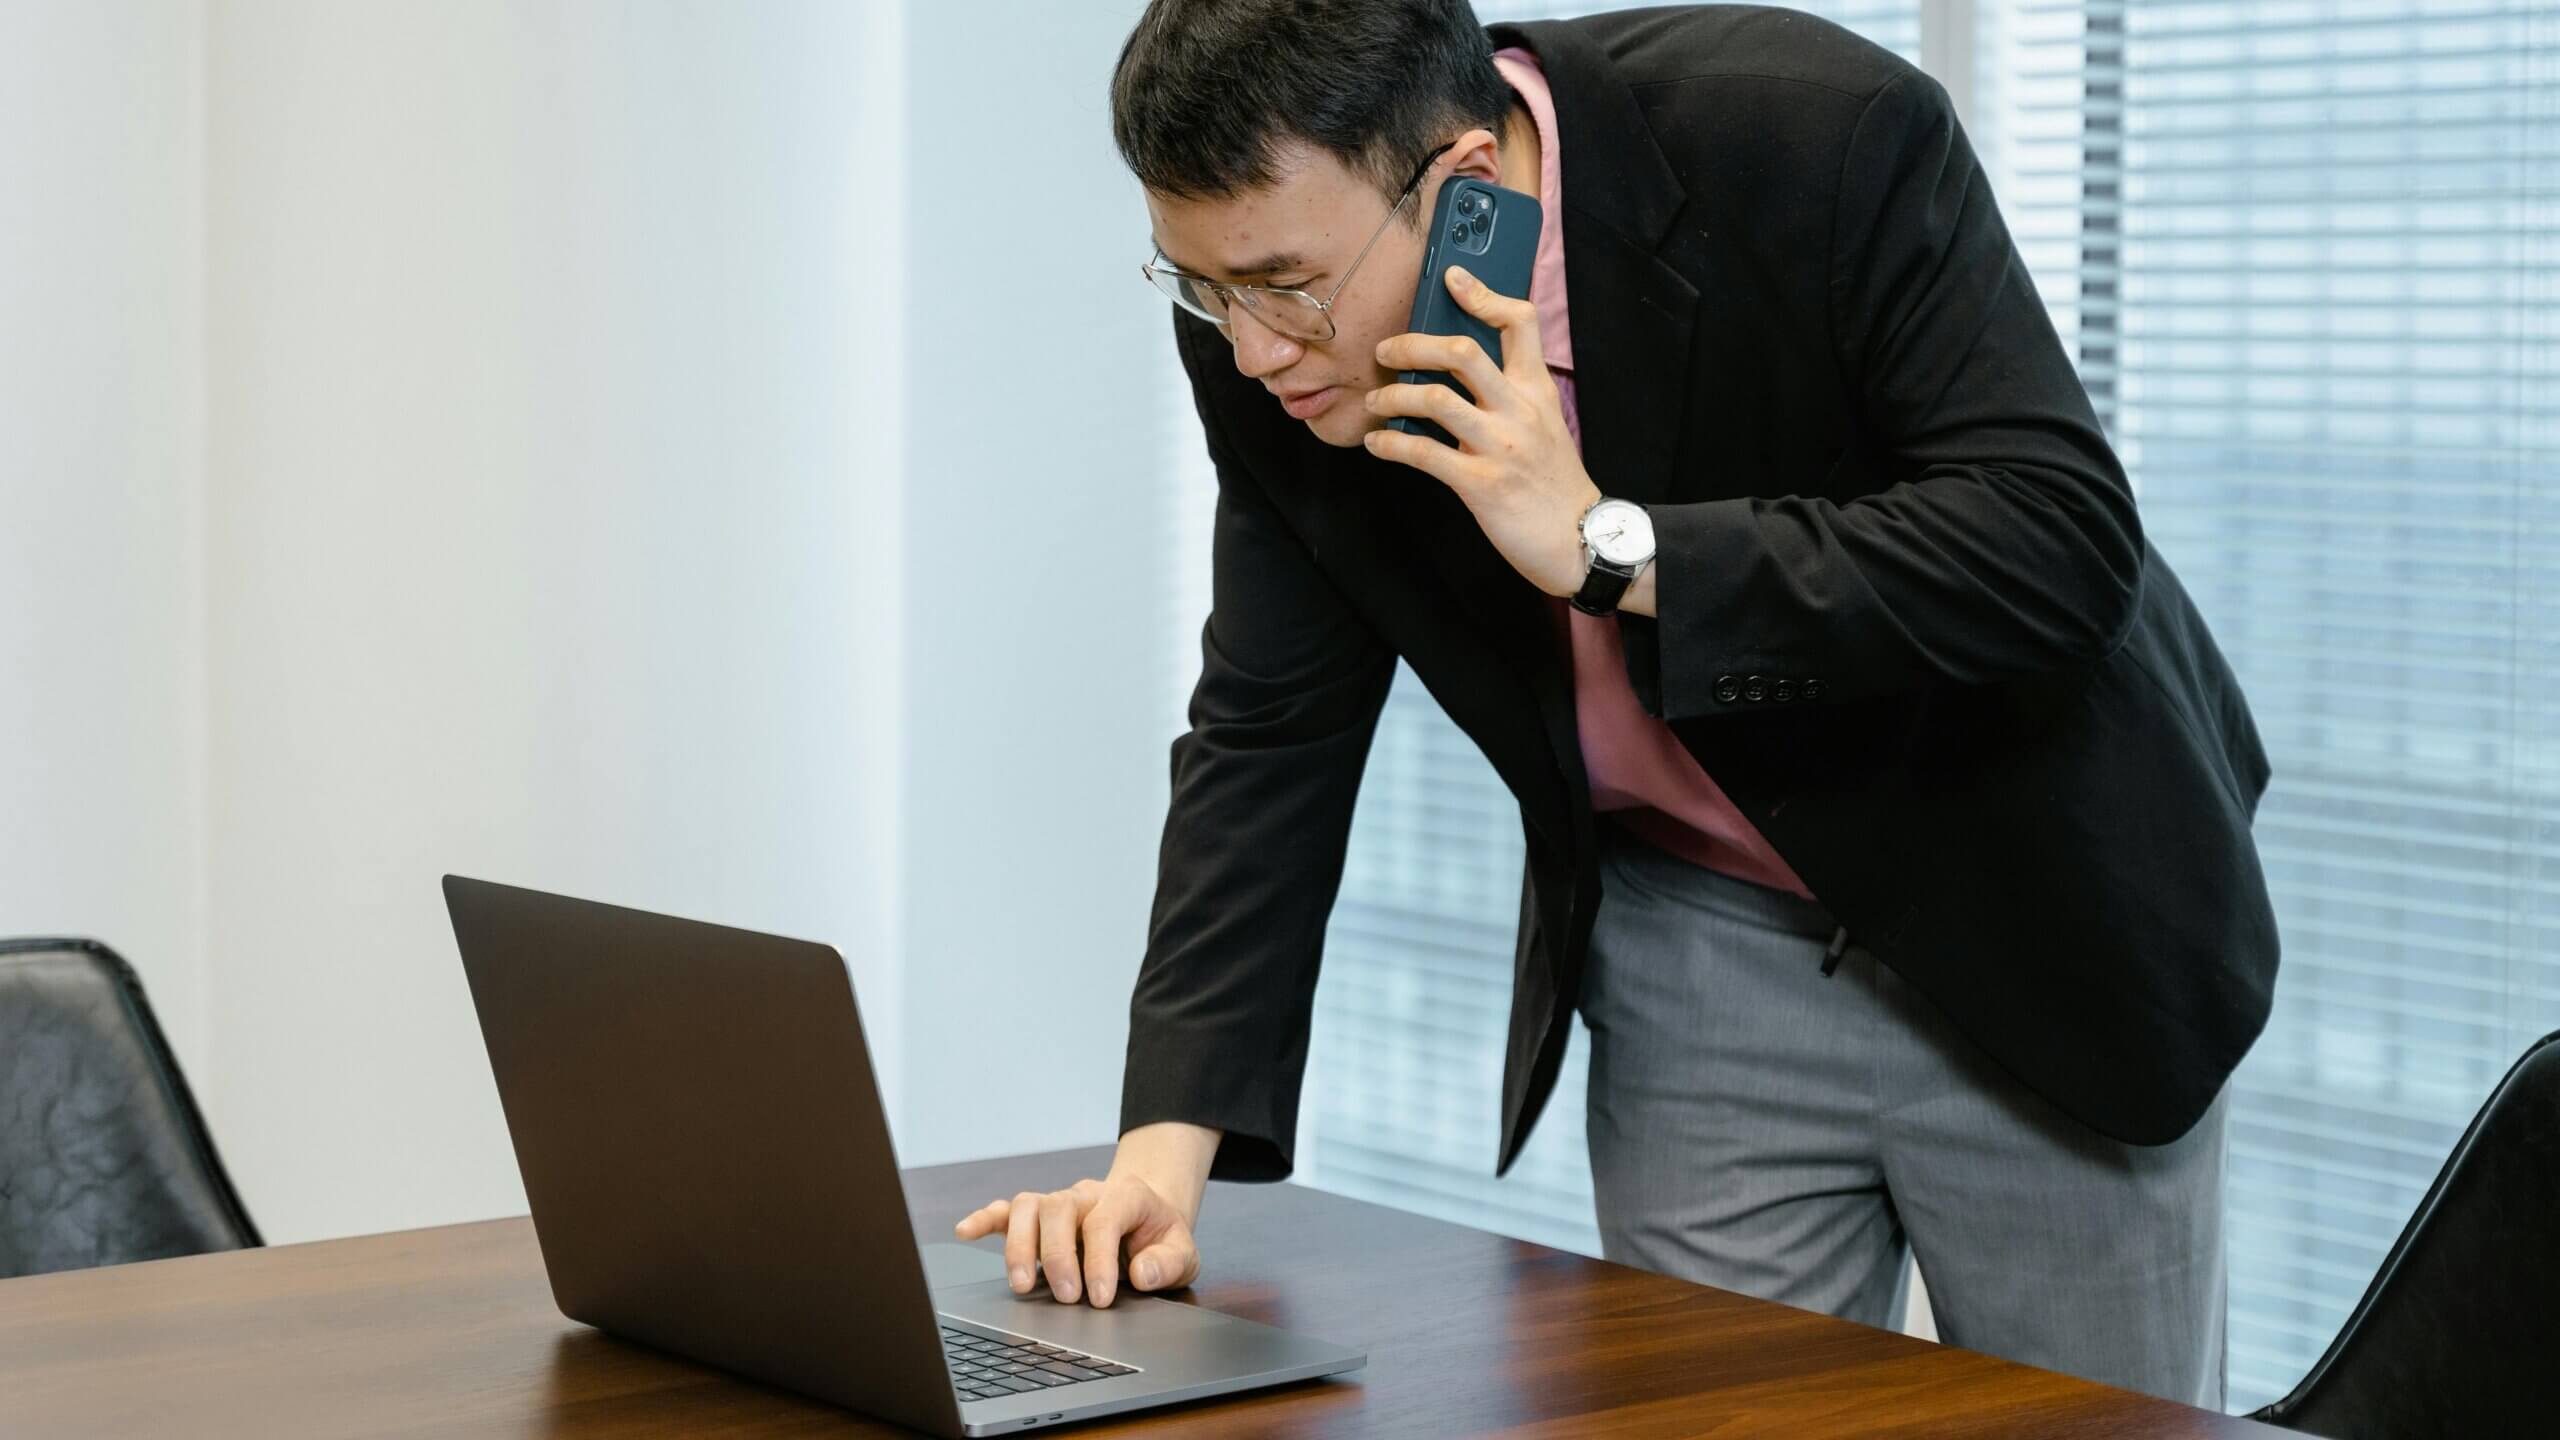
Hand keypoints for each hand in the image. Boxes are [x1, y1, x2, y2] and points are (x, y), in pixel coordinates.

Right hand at [951, 1124, 1215, 1307]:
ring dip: (1020, 1245)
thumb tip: (1140, 1273)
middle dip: (1058, 1255)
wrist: (1148, 1214)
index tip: (1100, 1299)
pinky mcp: (1039, 1216)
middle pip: (1059, 1208)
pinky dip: (985, 1219)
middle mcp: (1086, 1193)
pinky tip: (966, 1232)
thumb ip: (1169, 1263)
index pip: (1103, 1220)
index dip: (1099, 1260)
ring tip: (1022, 1286)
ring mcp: (1059, 1202)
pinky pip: (1006, 1210)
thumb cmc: (1160, 1237)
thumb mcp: (1183, 1252)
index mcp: (1126, 1196)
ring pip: (1029, 1206)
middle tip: (1066, 1298)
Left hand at [1364, 264, 1601, 599]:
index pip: (1520, 322)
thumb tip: (1458, 371)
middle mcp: (1519, 410)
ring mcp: (1500, 446)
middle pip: (1464, 353)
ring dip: (1394, 395)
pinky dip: (1391, 444)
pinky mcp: (1481, 484)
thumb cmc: (1554, 483)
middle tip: (1387, 350)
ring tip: (1377, 399)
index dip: (1483, 294)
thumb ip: (1510, 395)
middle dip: (1414, 344)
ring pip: (1436, 399)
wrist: (1579, 539)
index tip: (1453, 279)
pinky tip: (1378, 443)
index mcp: (1536, 390)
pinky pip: (1424, 453)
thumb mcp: (1544, 425)